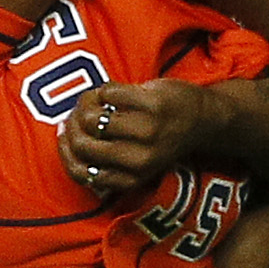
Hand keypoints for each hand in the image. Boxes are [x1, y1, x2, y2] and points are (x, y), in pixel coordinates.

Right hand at [58, 81, 209, 199]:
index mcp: (134, 177)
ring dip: (84, 107)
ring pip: (92, 119)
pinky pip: (107, 93)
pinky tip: (107, 93)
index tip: (66, 139)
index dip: (66, 155)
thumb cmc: (164, 140)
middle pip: (83, 145)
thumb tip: (74, 159)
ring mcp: (146, 129)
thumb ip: (112, 170)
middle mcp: (140, 157)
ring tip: (89, 104)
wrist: (202, 118)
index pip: (84, 174)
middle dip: (71, 129)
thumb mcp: (141, 166)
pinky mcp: (151, 102)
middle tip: (74, 117)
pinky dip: (102, 91)